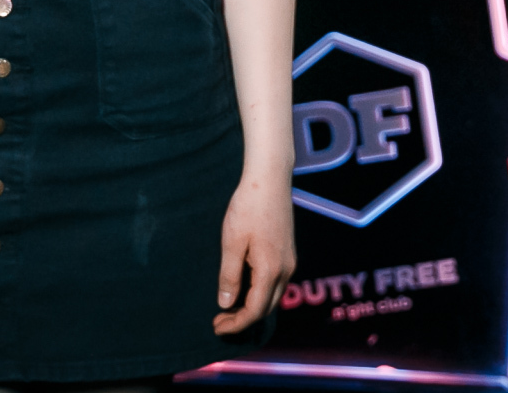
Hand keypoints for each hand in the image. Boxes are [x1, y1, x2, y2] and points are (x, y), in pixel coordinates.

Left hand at [213, 174, 295, 335]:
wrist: (270, 180)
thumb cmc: (248, 208)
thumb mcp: (232, 242)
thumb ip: (230, 275)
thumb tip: (226, 304)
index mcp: (270, 270)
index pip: (255, 311)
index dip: (236, 324)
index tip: (216, 327)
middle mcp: (286, 270)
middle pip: (267, 308)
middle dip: (244, 319)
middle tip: (220, 321)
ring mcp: (290, 262)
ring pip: (273, 296)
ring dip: (253, 307)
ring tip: (229, 308)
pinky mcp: (288, 253)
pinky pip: (276, 283)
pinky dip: (260, 293)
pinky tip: (244, 287)